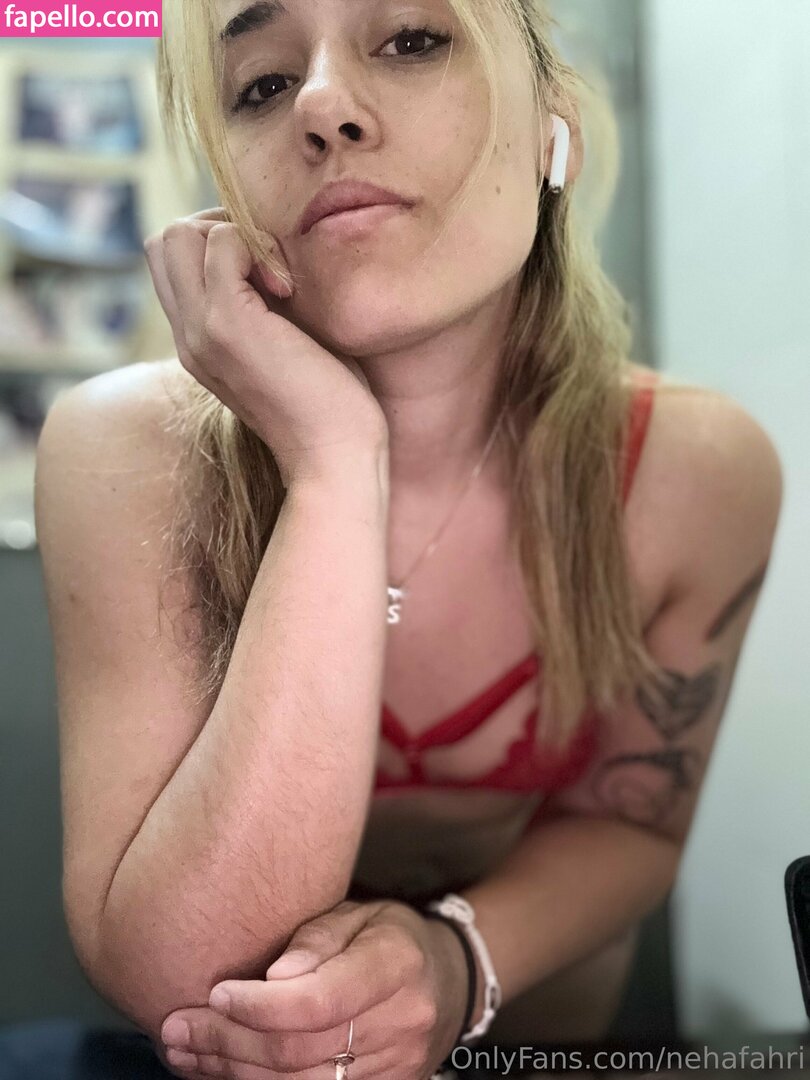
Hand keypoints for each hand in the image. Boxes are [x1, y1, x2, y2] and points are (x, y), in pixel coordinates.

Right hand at [144, 209, 387, 486]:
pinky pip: (220, 245)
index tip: (268, 264)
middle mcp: (187, 336)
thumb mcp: (288, 344)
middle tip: (270, 259)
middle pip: (164, 240)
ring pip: (178, 234)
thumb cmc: (330, 404)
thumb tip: (278, 252)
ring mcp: (200, 330)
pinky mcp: (226, 325)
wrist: (335, 457)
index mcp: (198, 342)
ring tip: (278, 273)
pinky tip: (290, 286)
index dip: (216, 241)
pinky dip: (256, 245)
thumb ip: (269, 304)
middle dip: (218, 227)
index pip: (172, 262)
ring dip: (233, 232)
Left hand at [158, 899, 468, 1079]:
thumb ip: (317, 939)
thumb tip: (274, 976)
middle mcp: (401, 1026)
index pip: (319, 1002)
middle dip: (227, 1042)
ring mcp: (395, 1071)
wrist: (446, 982)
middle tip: (175, 1027)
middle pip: (299, 1052)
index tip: (215, 993)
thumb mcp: (359, 913)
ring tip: (184, 1050)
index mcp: (396, 967)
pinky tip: (221, 1070)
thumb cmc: (390, 936)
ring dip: (230, 1073)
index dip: (259, 1006)